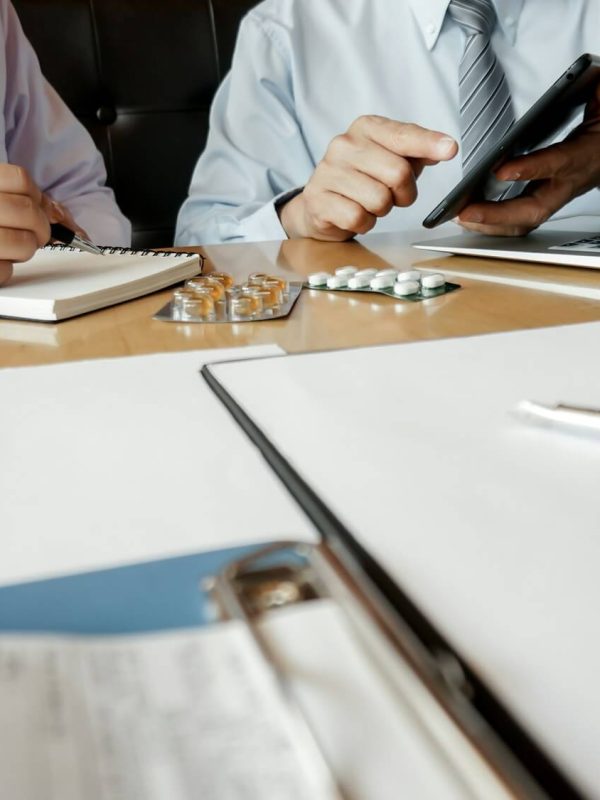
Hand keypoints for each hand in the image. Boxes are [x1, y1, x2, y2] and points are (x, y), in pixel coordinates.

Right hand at [0, 163, 84, 286]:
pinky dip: (6, 269)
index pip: (21, 180)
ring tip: (11, 247)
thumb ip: (29, 204)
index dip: (37, 197)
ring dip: (25, 249)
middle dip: (41, 228)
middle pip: (28, 211)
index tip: (37, 209)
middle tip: (36, 235)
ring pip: (23, 243)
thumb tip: (74, 230)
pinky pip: (3, 270)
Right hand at [279, 115, 457, 240]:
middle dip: (404, 193)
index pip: (403, 135)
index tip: (451, 149)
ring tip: (369, 204)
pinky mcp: (318, 199)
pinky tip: (355, 215)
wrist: (320, 204)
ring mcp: (327, 171)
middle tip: (393, 196)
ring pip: (379, 199)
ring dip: (382, 210)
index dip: (428, 143)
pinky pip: (358, 218)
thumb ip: (417, 151)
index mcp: (365, 128)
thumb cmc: (362, 179)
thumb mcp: (390, 158)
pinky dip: (364, 223)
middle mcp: (344, 144)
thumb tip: (444, 147)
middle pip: (398, 173)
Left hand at [458, 82, 599, 235]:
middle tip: (465, 211)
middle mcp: (571, 181)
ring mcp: (559, 195)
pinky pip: (522, 220)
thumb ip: (593, 86)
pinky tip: (472, 219)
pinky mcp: (547, 200)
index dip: (530, 169)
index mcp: (586, 153)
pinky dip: (496, 223)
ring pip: (526, 220)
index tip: (500, 170)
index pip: (558, 163)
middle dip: (497, 214)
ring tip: (462, 218)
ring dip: (492, 224)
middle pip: (534, 209)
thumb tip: (589, 71)